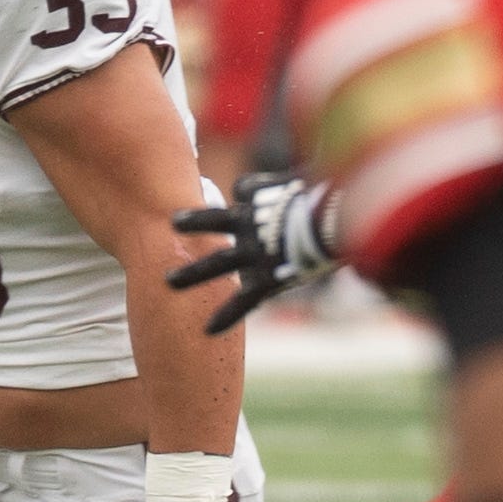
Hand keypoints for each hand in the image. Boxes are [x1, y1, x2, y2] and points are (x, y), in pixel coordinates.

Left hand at [167, 171, 339, 334]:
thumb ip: (300, 178)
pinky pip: (243, 300)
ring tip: (168, 282)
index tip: (265, 194)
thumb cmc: (332, 194)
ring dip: (192, 273)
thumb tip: (307, 171)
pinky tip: (207, 329)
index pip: (245, 188)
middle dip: (193, 224)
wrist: (334, 220)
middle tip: (172, 224)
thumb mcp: (313, 173)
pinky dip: (226, 315)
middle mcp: (250, 223)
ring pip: (217, 262)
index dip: (254, 192)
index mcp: (260, 195)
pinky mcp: (265, 278)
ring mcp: (254, 251)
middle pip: (214, 220)